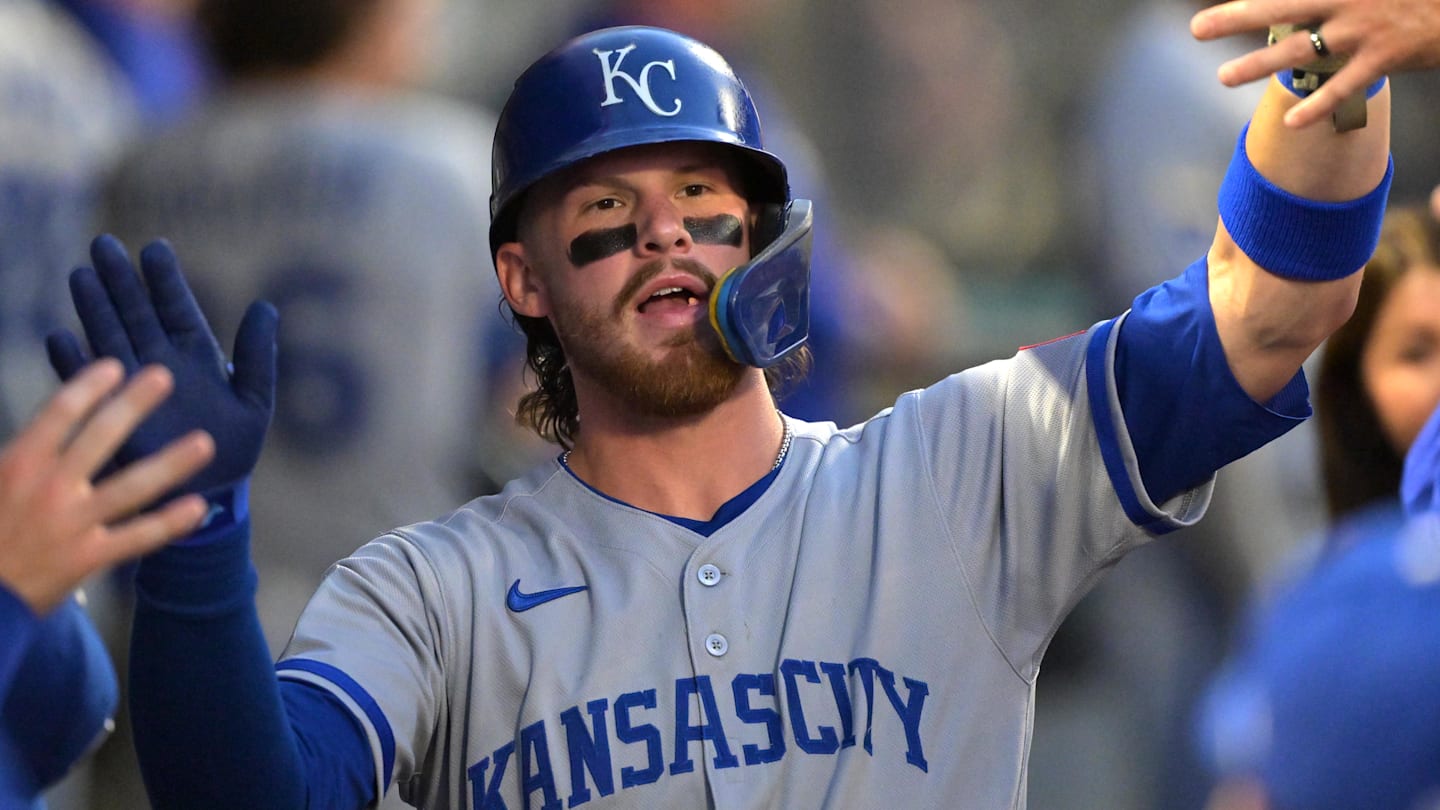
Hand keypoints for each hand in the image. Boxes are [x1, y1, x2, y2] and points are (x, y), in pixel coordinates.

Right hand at [0, 361, 214, 613]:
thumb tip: (43, 427)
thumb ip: (18, 454)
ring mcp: (72, 523)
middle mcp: (50, 487)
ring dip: (171, 463)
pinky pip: (137, 537)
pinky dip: (169, 523)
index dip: (87, 387)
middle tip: (165, 376)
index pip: (58, 414)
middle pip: (101, 436)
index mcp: (19, 463)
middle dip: (134, 404)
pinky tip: (200, 507)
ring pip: (131, 487)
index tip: (113, 366)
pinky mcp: (88, 557)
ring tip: (204, 443)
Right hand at [46, 235, 276, 496]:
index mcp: (196, 356)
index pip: (177, 307)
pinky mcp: (109, 414)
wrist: (208, 496)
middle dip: (121, 280)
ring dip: (94, 308)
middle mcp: (160, 363)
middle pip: (136, 312)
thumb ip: (257, 355)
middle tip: (103, 245)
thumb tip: (265, 305)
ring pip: (109, 336)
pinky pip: (85, 383)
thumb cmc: (234, 449)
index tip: (154, 249)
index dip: (165, 280)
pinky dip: (71, 363)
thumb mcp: (254, 400)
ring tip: (80, 274)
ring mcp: (132, 386)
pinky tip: (59, 338)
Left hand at [1191, 0, 1439, 127]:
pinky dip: (1317, 104)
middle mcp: (1346, 3)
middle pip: (1281, 8)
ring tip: (1223, 77)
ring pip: (1301, 50)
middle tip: (1197, 29)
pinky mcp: (1383, 58)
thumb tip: (1290, 1)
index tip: (1211, 12)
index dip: (1251, 1)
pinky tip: (1291, 122)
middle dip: (1237, 18)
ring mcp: (1362, 31)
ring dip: (1258, 64)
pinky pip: (1343, 86)